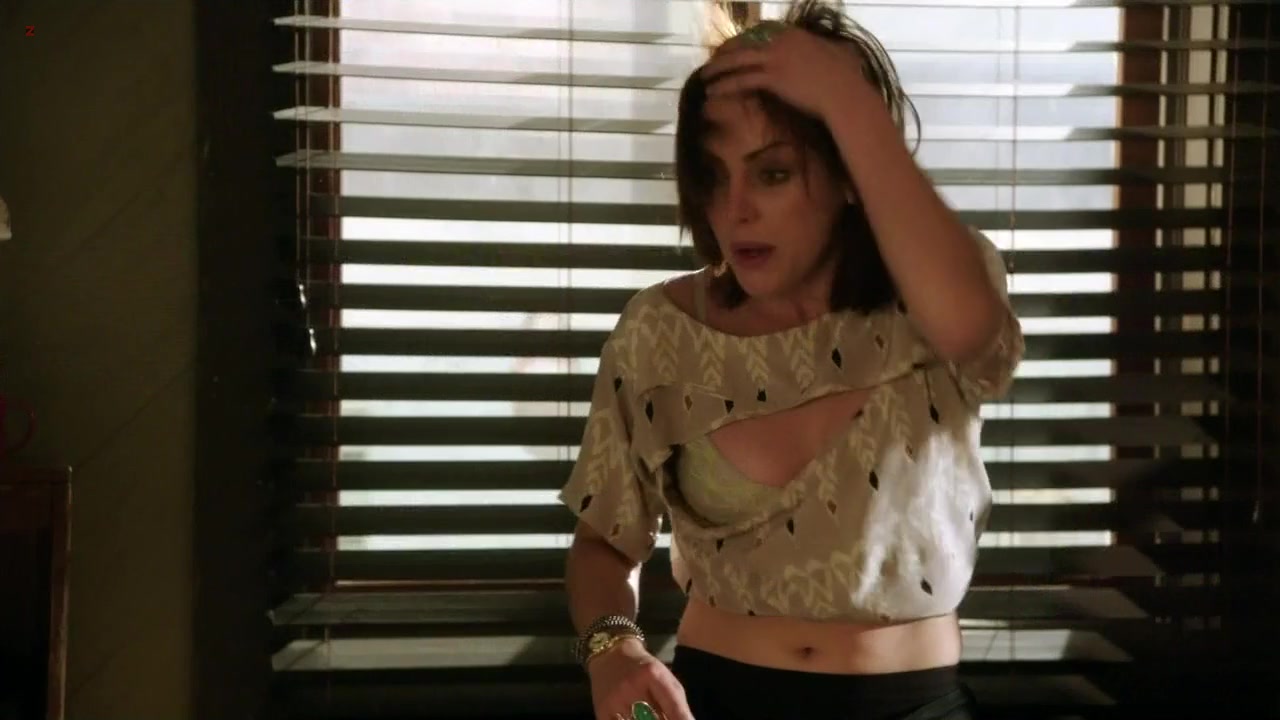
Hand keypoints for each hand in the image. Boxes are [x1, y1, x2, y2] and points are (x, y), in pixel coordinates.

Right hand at [586, 638, 694, 719]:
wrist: (609, 654)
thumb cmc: (643, 668)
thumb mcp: (664, 677)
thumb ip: (676, 703)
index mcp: (652, 675)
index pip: (673, 707)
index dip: (683, 719)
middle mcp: (631, 687)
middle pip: (653, 719)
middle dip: (661, 719)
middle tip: (662, 716)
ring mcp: (614, 701)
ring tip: (649, 715)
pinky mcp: (601, 712)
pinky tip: (633, 718)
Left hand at [700, 25, 871, 122]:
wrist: (844, 93)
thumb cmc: (845, 78)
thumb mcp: (834, 54)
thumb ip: (823, 48)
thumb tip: (831, 49)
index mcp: (793, 33)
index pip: (760, 32)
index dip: (743, 41)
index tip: (733, 48)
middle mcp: (781, 41)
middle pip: (744, 43)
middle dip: (725, 53)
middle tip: (713, 62)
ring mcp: (775, 58)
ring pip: (738, 60)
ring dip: (718, 68)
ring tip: (705, 76)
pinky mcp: (773, 77)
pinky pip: (742, 80)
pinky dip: (725, 85)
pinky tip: (713, 91)